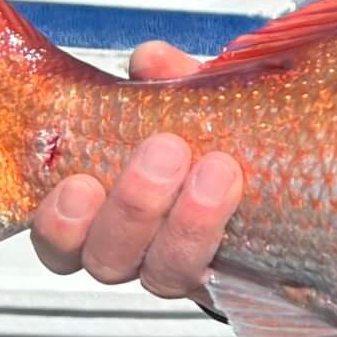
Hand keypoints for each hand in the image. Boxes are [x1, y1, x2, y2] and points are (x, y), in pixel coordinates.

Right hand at [29, 43, 242, 300]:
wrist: (277, 175)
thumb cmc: (211, 140)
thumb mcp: (188, 103)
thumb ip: (167, 84)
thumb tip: (150, 60)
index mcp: (103, 214)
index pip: (60, 239)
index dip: (61, 223)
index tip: (79, 185)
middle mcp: (138, 252)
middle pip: (109, 259)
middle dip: (134, 207)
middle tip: (165, 151)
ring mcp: (186, 268)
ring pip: (167, 272)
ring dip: (189, 221)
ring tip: (216, 169)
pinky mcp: (236, 275)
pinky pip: (225, 275)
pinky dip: (232, 231)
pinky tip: (244, 194)